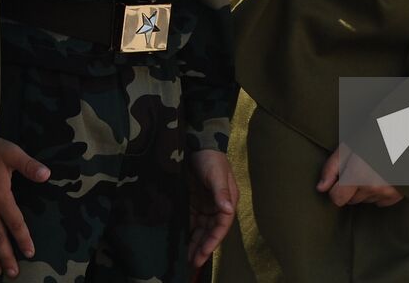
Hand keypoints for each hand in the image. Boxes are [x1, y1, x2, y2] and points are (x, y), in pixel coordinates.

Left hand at [187, 150, 237, 268]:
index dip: (213, 241)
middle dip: (202, 247)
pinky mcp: (193, 203)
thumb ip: (221, 192)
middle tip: (192, 263)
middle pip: (210, 231)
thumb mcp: (217, 174)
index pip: (221, 226)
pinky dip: (187, 233)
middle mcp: (217, 206)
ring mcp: (205, 206)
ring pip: (200, 230)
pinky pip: (190, 222)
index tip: (203, 254)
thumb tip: (228, 210)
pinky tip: (180, 243)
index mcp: (228, 201)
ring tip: (186, 260)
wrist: (197, 143)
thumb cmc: (211, 158)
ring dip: (194, 243)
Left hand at [316, 144, 402, 207]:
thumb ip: (331, 168)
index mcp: (357, 175)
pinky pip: (380, 202)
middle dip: (350, 188)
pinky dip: (378, 193)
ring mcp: (386, 193)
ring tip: (372, 170)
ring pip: (365, 201)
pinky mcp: (397, 195)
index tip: (341, 178)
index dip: (335, 188)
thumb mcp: (348, 146)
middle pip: (351, 200)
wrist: (405, 135)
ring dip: (364, 190)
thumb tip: (320, 188)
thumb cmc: (374, 136)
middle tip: (359, 169)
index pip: (336, 199)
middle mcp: (371, 187)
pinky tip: (382, 176)